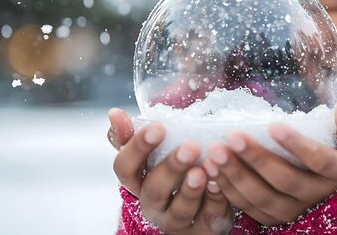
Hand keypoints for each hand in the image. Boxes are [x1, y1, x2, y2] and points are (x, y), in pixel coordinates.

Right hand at [108, 108, 233, 233]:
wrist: (197, 209)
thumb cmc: (172, 174)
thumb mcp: (153, 155)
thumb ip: (133, 136)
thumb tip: (114, 113)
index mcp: (138, 183)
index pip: (126, 168)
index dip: (138, 148)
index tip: (158, 127)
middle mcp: (153, 205)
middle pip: (154, 190)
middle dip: (172, 167)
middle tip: (190, 147)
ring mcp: (176, 221)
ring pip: (180, 210)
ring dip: (192, 189)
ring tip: (204, 169)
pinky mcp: (202, 231)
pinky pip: (207, 218)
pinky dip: (215, 201)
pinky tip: (221, 184)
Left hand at [202, 97, 336, 225]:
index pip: (318, 160)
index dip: (296, 144)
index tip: (273, 125)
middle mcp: (316, 196)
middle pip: (284, 179)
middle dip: (256, 158)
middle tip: (232, 137)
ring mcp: (295, 210)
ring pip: (262, 197)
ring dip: (236, 175)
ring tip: (215, 152)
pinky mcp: (276, 219)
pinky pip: (249, 208)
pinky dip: (229, 190)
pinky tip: (212, 170)